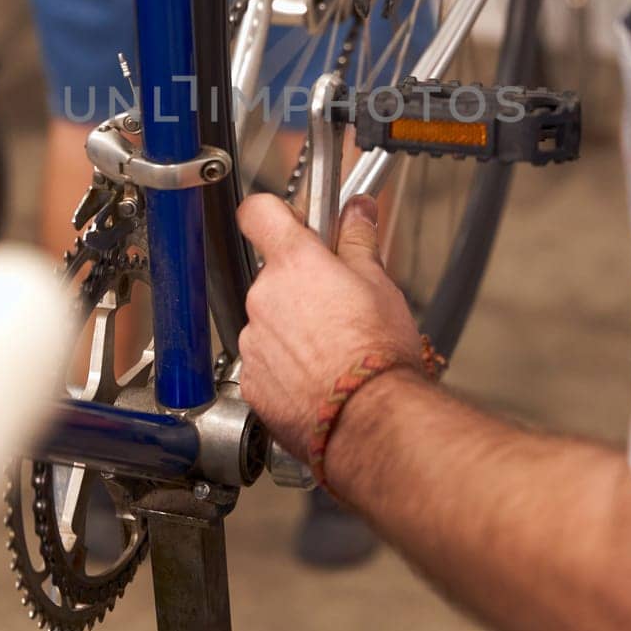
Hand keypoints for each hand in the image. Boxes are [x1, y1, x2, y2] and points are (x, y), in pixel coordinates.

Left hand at [236, 194, 421, 461]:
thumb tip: (357, 211)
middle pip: (272, 275)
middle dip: (300, 284)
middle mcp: (263, 296)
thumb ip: (357, 241)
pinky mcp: (252, 380)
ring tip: (333, 349)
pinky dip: (286, 366)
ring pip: (269, 320)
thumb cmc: (377, 352)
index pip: (258, 212)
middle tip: (338, 302)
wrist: (368, 418)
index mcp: (294, 262)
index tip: (293, 223)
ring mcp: (254, 339)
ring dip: (292, 328)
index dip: (275, 214)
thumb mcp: (378, 283)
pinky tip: (318, 376)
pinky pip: (265, 361)